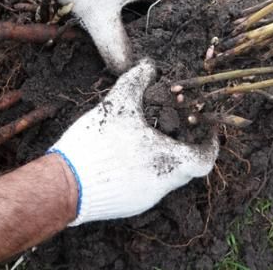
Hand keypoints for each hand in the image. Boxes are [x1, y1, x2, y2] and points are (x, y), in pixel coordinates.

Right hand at [47, 59, 218, 225]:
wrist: (63, 185)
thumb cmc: (96, 144)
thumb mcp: (118, 104)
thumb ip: (137, 80)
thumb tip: (150, 65)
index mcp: (169, 163)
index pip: (205, 159)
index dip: (209, 143)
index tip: (206, 128)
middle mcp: (163, 186)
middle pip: (185, 166)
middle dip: (182, 143)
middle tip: (172, 123)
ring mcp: (146, 199)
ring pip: (166, 176)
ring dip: (162, 155)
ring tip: (146, 134)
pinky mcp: (128, 206)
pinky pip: (146, 185)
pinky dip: (145, 168)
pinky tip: (126, 153)